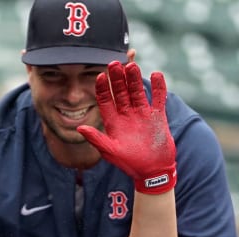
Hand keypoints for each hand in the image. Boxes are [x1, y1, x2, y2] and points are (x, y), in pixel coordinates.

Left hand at [76, 61, 175, 193]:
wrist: (153, 172)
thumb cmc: (129, 164)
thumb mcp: (111, 151)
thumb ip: (96, 139)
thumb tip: (80, 128)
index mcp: (113, 121)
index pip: (105, 100)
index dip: (103, 88)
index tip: (101, 76)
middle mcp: (127, 114)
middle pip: (121, 92)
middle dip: (117, 78)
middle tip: (114, 63)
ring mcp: (142, 113)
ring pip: (137, 91)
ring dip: (135, 79)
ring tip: (132, 65)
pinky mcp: (157, 116)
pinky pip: (158, 97)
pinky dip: (158, 87)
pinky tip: (156, 74)